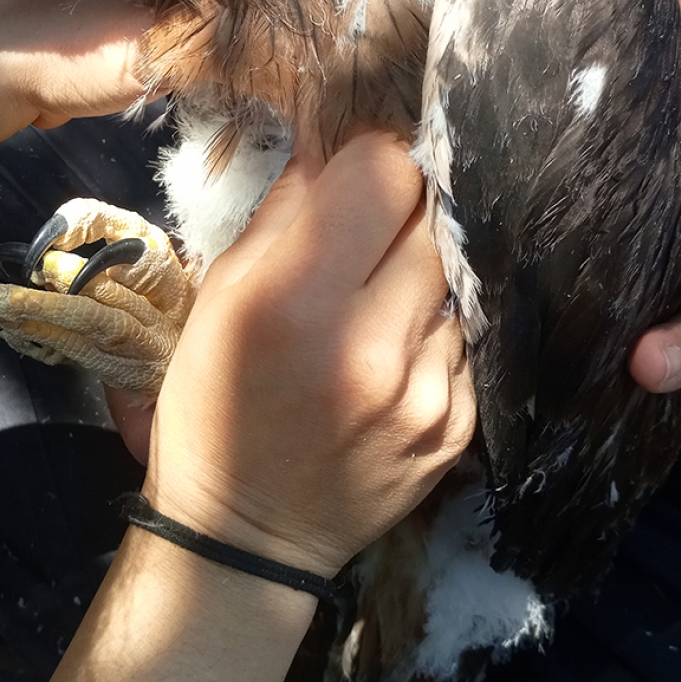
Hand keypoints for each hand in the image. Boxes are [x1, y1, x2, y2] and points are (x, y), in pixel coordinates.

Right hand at [135, 132, 473, 578]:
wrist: (248, 534)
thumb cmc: (214, 403)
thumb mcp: (218, 299)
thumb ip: (282, 216)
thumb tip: (334, 148)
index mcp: (296, 301)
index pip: (385, 174)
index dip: (373, 159)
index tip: (355, 175)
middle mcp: (371, 343)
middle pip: (432, 218)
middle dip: (403, 210)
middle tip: (371, 229)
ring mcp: (426, 391)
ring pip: (457, 276)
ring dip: (425, 270)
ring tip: (381, 293)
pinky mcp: (458, 428)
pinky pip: (466, 340)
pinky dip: (436, 330)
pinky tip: (396, 349)